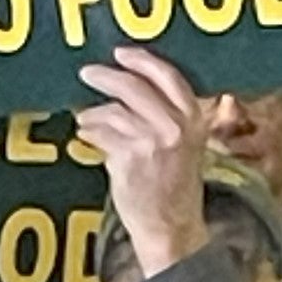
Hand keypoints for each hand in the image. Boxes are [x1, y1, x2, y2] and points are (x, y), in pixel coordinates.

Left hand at [73, 45, 217, 275]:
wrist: (171, 227)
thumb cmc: (175, 188)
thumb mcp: (186, 145)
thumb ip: (167, 116)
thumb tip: (127, 89)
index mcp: (195, 119)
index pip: (169, 76)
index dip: (142, 60)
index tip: (122, 54)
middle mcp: (176, 127)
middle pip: (135, 86)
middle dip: (106, 76)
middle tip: (89, 72)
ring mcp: (152, 141)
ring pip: (113, 110)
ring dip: (94, 112)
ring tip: (85, 117)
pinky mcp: (129, 157)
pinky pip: (101, 133)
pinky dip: (90, 131)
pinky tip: (87, 135)